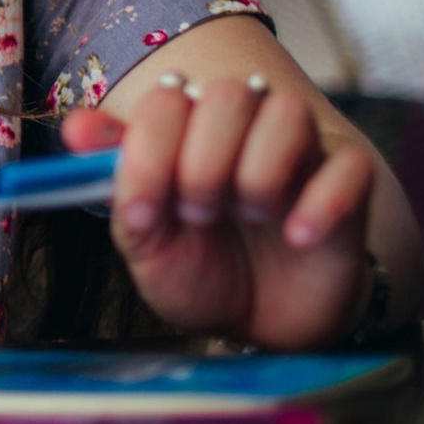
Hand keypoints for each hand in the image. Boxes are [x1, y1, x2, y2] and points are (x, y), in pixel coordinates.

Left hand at [62, 73, 377, 348]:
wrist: (263, 327)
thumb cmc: (201, 272)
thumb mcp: (147, 239)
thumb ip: (117, 181)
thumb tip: (74, 130)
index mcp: (189, 130)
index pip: (170, 99)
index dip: (152, 150)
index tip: (147, 211)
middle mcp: (245, 129)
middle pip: (230, 95)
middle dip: (205, 159)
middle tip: (199, 213)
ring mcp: (301, 154)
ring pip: (288, 114)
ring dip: (260, 168)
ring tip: (249, 216)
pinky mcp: (349, 187)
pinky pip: (350, 166)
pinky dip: (321, 200)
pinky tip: (296, 236)